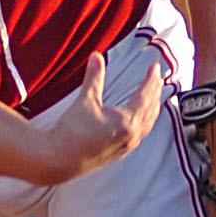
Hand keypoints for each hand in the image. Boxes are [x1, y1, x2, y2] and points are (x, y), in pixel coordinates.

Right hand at [39, 53, 162, 180]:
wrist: (58, 161)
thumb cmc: (71, 133)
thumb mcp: (85, 101)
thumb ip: (94, 77)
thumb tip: (96, 55)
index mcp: (127, 122)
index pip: (145, 96)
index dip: (150, 80)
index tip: (155, 67)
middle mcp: (132, 136)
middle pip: (151, 110)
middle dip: (155, 92)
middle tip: (157, 77)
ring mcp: (127, 146)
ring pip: (148, 124)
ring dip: (152, 107)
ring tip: (154, 95)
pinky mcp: (120, 152)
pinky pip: (140, 134)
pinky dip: (145, 121)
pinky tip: (141, 118)